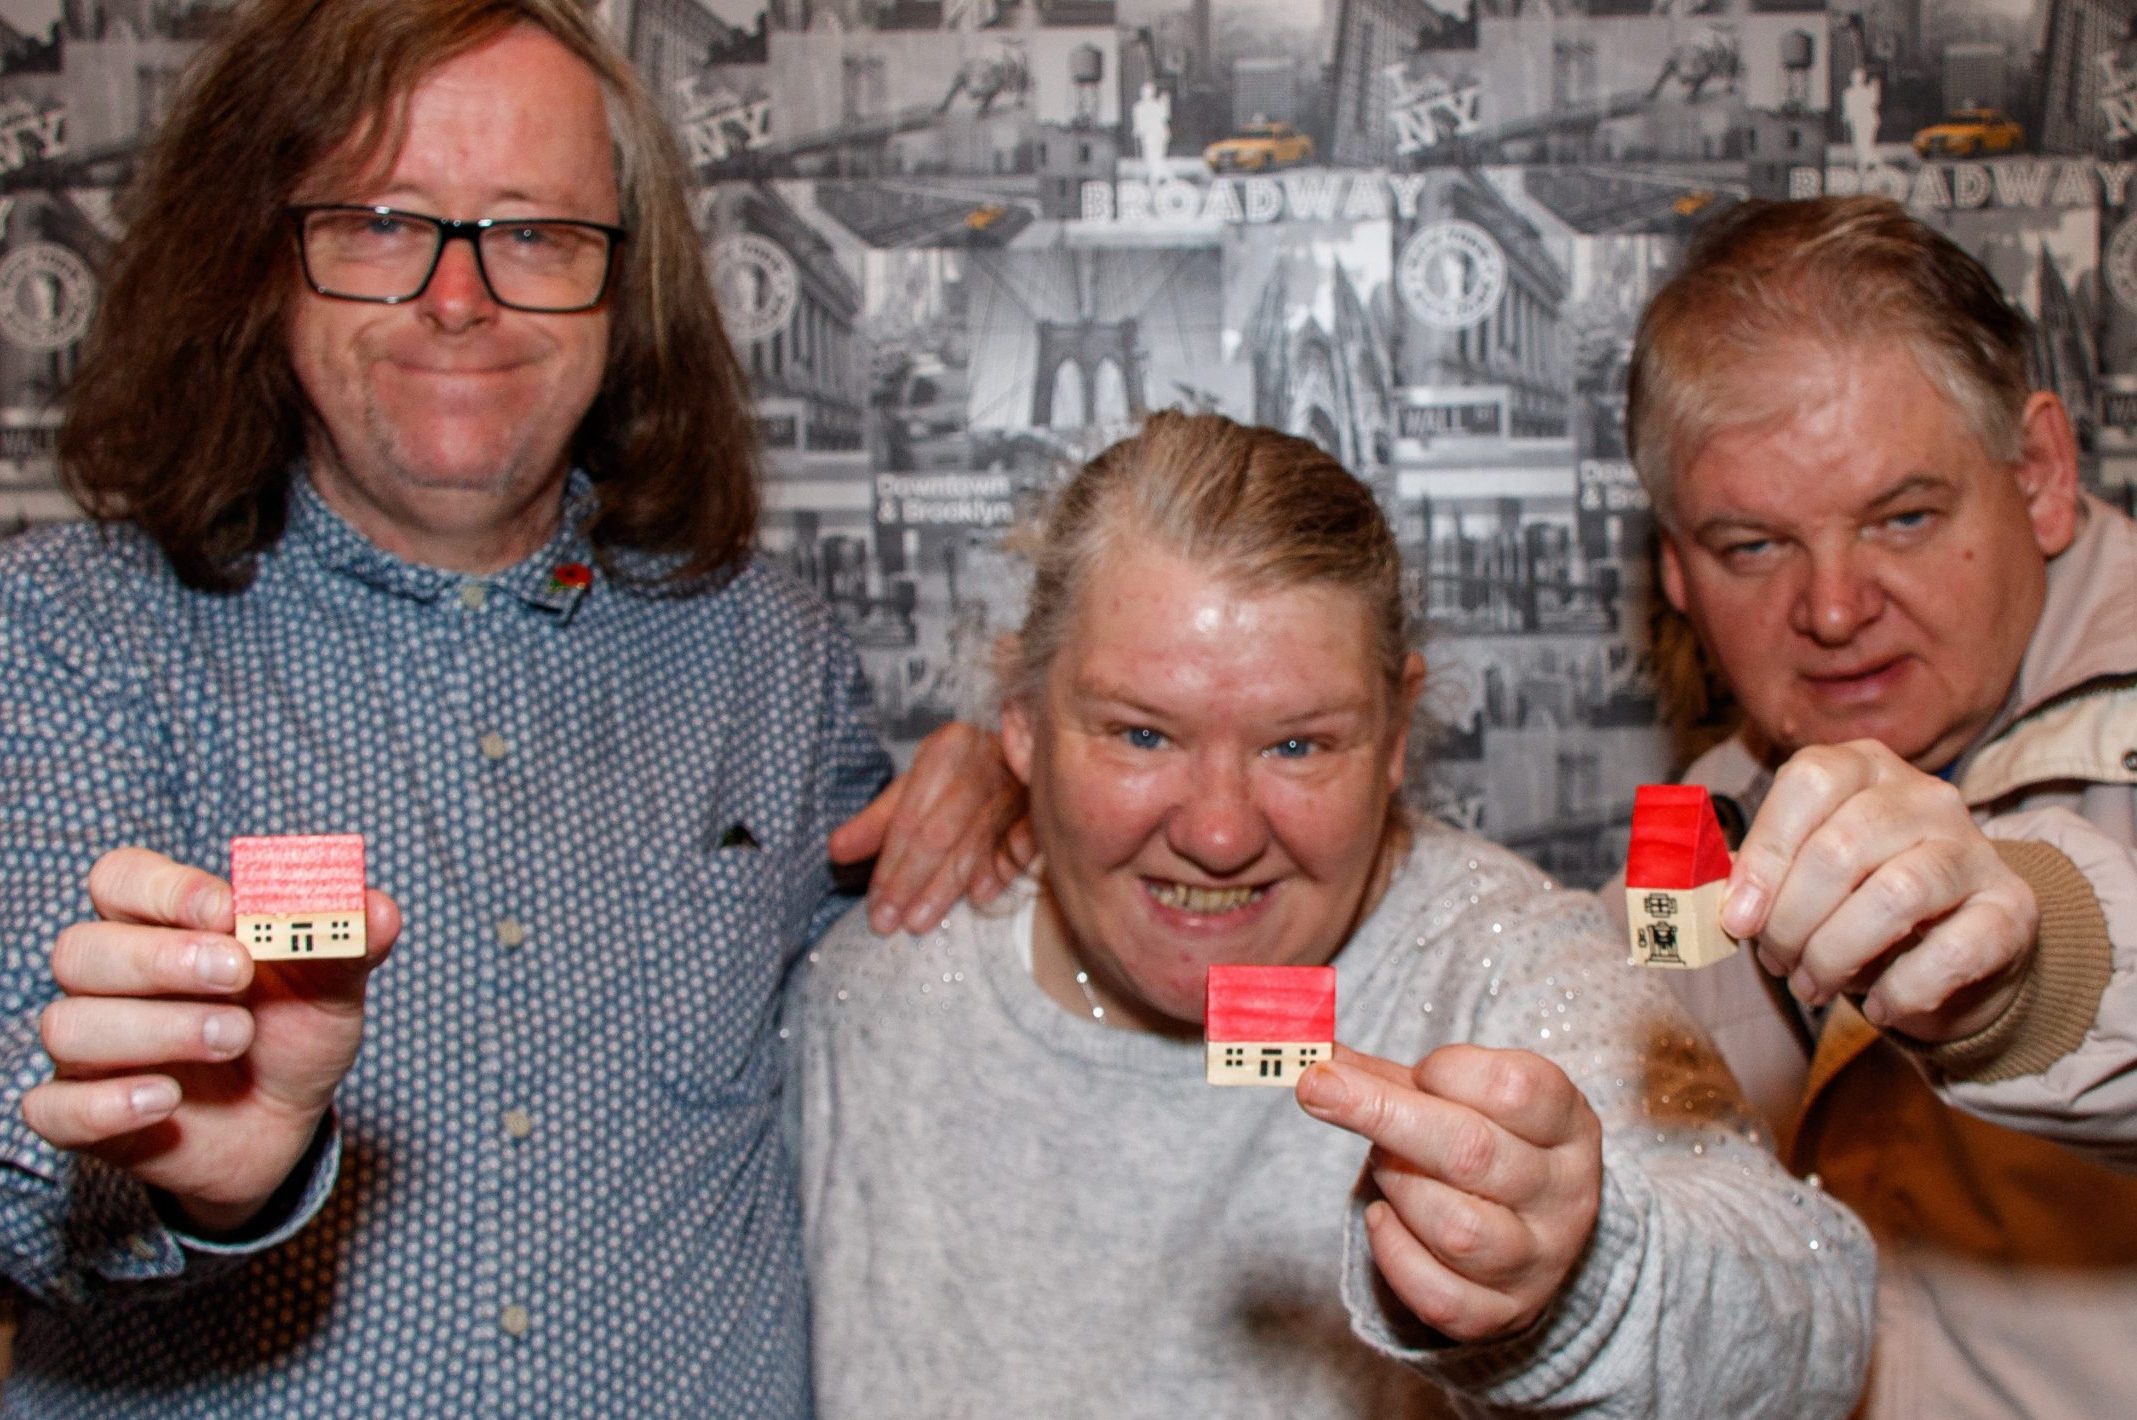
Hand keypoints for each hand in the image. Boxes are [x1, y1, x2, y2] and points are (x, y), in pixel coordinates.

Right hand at [21, 847, 399, 1235]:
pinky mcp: (83, 1116)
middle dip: (161, 959)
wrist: (285, 1121)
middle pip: (82, 950)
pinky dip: (105, 1104)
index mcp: (158, 923)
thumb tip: (376, 908)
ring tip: (235, 1038)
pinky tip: (166, 1099)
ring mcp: (90, 1049)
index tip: (230, 908)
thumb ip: (348, 942)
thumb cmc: (293, 1029)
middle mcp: (109, 979)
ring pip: (69, 1026)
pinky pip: (51, 1108)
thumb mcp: (331, 984)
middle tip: (238, 974)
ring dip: (155, 1030)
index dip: (166, 889)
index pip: (121, 880)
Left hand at [827, 722, 1032, 934]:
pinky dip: (1000, 868)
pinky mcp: (1046, 804)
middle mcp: (982, 761)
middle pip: (938, 832)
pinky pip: (1021, 841)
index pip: (909, 816)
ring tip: (918, 922)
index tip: (873, 905)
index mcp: (947, 749)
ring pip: (974, 843)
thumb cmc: (965, 776)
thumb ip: (877, 821)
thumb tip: (835, 851)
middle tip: (887, 923)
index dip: (888, 863)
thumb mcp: (917, 789)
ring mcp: (1018, 783)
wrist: (1035, 751)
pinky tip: (980, 896)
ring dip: (945, 887)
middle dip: (909, 882)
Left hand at [1297, 1042, 1602, 1342]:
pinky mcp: (1504, 1313)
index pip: (1513, 1088)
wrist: (1531, 1231)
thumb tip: (1316, 1056)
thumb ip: (1393, 1076)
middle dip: (1381, 1114)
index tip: (1417, 1072)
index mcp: (1568, 1125)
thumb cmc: (1488, 1142)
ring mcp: (1540, 1261)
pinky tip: (1383, 1219)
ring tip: (1387, 1167)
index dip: (1448, 1071)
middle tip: (1319, 1088)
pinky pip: (1438, 1294)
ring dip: (1397, 1186)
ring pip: (1455, 1228)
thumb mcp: (1464, 1098)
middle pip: (1472, 1152)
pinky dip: (1392, 1253)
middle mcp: (1564, 1195)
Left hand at [1723, 740, 2036, 1039]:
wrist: (1961, 942)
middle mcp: (1927, 797)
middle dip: (1792, 922)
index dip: (1765, 855)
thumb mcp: (1805, 875)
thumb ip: (1760, 877)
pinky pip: (1952, 952)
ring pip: (1894, 896)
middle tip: (1779, 964)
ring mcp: (1975, 850)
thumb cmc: (1860, 899)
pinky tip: (1879, 1006)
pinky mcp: (2012, 909)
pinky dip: (1901, 990)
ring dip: (1836, 955)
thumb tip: (1721, 903)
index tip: (1739, 919)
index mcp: (1865, 768)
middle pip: (1840, 848)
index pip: (1809, 782)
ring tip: (1813, 985)